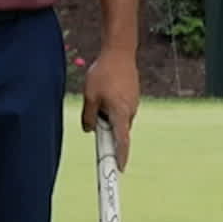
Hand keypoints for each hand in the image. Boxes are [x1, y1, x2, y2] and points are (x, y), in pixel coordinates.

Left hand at [81, 48, 139, 170]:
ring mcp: (133, 103)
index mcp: (121, 114)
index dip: (121, 157)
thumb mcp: (89, 96)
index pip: (122, 142)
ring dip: (107, 115)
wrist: (120, 52)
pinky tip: (105, 90)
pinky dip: (111, 106)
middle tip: (94, 117)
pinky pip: (121, 108)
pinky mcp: (132, 96)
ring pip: (118, 118)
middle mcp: (130, 111)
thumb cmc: (103, 73)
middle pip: (118, 130)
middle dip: (106, 129)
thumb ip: (89, 116)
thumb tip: (89, 130)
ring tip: (98, 94)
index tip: (119, 169)